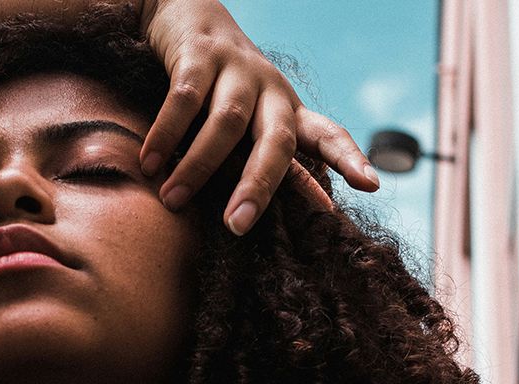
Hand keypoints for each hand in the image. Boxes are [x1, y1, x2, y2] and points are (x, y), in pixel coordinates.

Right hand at [139, 0, 379, 234]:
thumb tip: (324, 203)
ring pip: (226, 123)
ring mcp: (236, 69)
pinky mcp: (200, 54)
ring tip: (172, 199)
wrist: (186, 9)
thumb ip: (278, 157)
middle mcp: (269, 88)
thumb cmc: (222, 83)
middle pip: (276, 140)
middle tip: (236, 226)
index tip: (369, 185)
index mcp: (286, 108)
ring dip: (198, 165)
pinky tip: (149, 163)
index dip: (348, 158)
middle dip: (259, 184)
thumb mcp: (252, 117)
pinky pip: (184, 100)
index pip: (325, 134)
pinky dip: (166, 133)